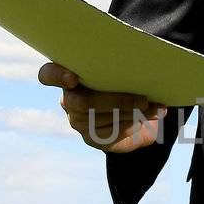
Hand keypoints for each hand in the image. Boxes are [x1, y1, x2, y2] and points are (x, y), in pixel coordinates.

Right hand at [38, 62, 165, 153]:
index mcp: (72, 74)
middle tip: (143, 99)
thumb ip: (127, 67)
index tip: (73, 78)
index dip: (57, 76)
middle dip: (117, 101)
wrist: (139, 115)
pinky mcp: (92, 138)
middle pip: (82, 103)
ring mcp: (78, 120)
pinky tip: (146, 120)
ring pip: (98, 120)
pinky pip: (109, 134)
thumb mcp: (129, 72)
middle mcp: (70, 99)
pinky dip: (132, 126)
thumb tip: (145, 66)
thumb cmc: (131, 83)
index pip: (48, 75)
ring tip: (155, 108)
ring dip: (131, 114)